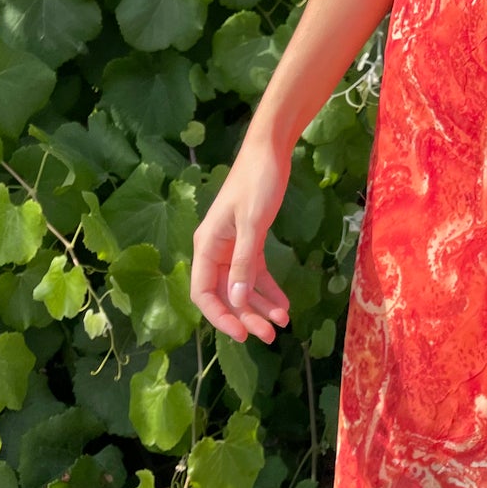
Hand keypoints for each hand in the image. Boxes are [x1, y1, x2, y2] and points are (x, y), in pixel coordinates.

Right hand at [190, 129, 292, 345]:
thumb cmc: (257, 182)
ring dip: (259, 306)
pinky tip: (284, 304)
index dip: (220, 317)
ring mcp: (232, 247)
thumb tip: (235, 300)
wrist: (270, 151)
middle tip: (269, 335)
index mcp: (206, 246)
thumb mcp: (252, 224)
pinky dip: (268, 289)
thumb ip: (243, 263)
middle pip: (225, 294)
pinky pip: (255, 273)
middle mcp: (215, 250)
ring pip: (241, 286)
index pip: (202, 293)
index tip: (242, 333)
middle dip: (245, 316)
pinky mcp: (250, 240)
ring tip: (282, 323)